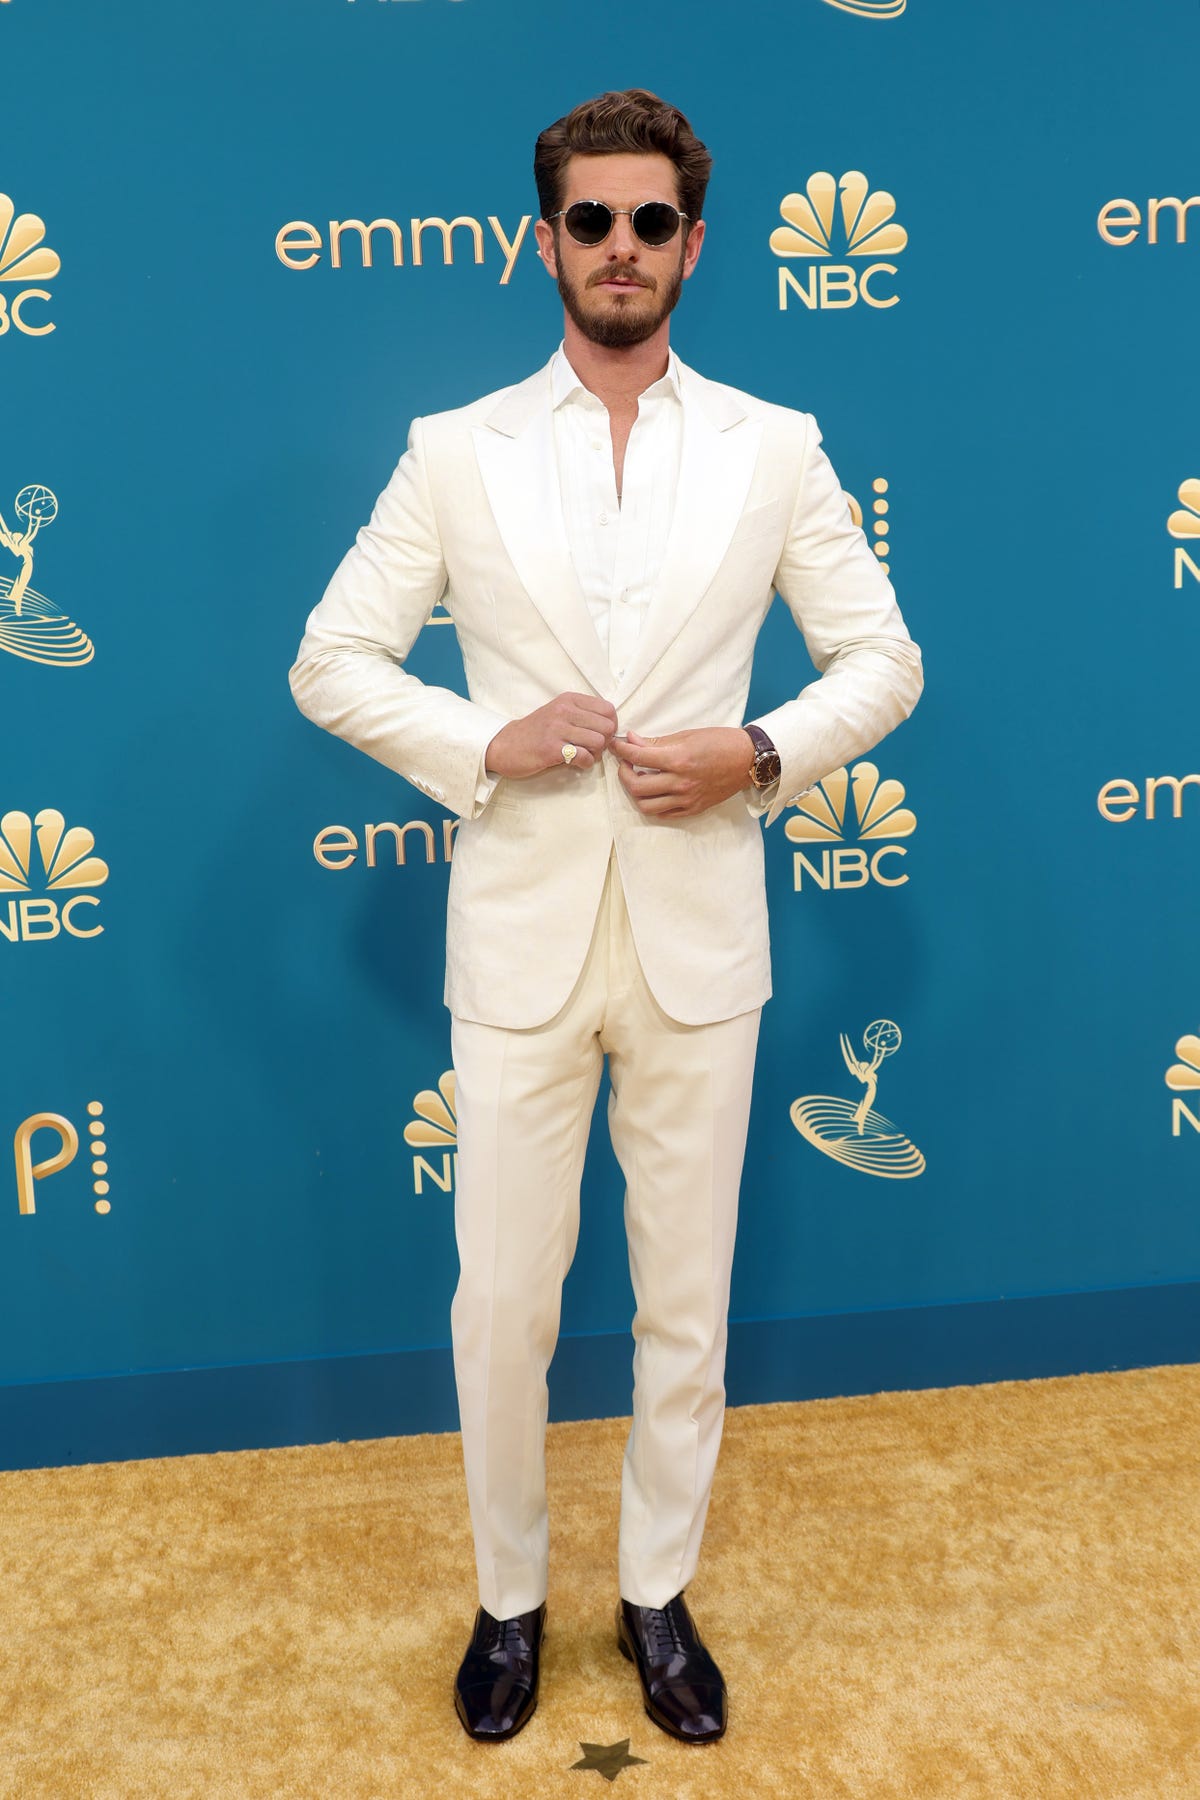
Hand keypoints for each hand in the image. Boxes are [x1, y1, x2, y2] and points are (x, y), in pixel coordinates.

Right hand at [485, 692, 617, 777]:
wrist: (505, 745)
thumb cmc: (536, 731)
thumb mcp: (558, 712)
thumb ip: (582, 714)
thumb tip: (610, 725)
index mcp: (568, 699)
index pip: (608, 709)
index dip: (610, 725)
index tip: (600, 735)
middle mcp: (564, 710)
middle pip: (606, 726)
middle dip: (605, 741)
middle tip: (592, 748)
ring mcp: (557, 729)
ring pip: (598, 741)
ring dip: (595, 754)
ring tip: (584, 755)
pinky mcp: (551, 749)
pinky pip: (584, 757)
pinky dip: (585, 764)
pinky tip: (576, 763)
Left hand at [609, 728, 753, 818]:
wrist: (748, 760)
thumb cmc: (720, 742)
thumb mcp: (687, 735)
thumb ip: (657, 742)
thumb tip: (632, 741)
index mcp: (679, 760)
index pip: (637, 757)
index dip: (621, 750)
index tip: (615, 745)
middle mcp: (680, 782)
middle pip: (636, 786)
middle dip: (623, 773)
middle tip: (625, 763)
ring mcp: (686, 799)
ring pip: (646, 805)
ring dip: (635, 792)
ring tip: (638, 779)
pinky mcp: (693, 808)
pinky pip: (663, 813)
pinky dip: (652, 804)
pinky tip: (652, 791)